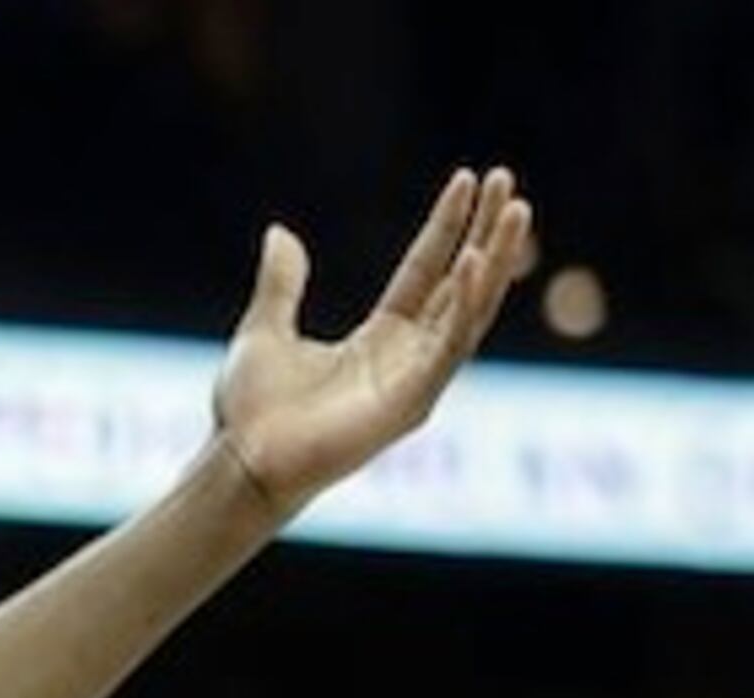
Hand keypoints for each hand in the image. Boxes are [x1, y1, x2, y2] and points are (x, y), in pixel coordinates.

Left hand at [211, 167, 535, 516]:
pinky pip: (449, 347)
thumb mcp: (265, 330)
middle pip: (461, 283)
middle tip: (506, 179)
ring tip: (514, 208)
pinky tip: (475, 261)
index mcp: (380, 339)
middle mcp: (407, 357)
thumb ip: (282, 283)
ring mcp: (415, 381)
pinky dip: (464, 305)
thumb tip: (280, 232)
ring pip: (470, 309)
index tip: (466, 179)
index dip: (447, 226)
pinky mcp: (412, 404)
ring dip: (494, 258)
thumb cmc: (250, 411)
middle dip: (486, 232)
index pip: (426, 271)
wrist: (239, 462)